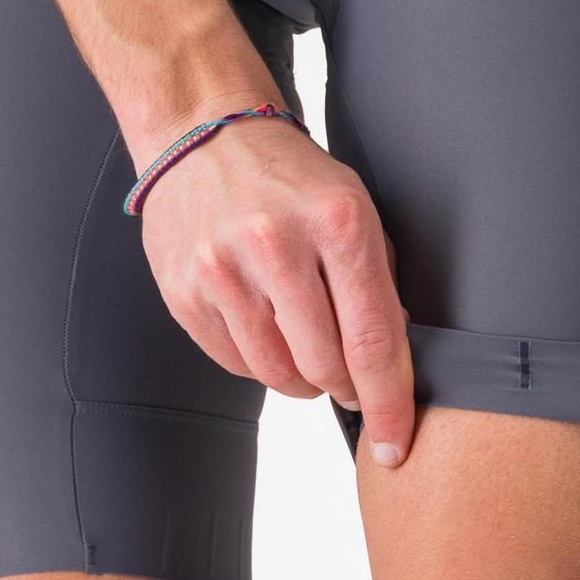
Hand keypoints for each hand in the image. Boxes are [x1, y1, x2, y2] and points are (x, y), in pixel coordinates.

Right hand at [135, 94, 414, 466]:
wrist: (205, 135)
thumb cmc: (294, 179)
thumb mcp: (358, 211)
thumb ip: (378, 286)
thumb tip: (390, 366)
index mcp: (338, 223)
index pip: (373, 340)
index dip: (389, 403)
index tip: (395, 444)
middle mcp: (276, 246)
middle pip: (325, 367)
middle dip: (347, 387)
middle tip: (350, 376)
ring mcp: (222, 271)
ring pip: (277, 375)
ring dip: (304, 380)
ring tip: (307, 344)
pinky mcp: (183, 292)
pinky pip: (235, 363)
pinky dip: (261, 361)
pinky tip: (267, 325)